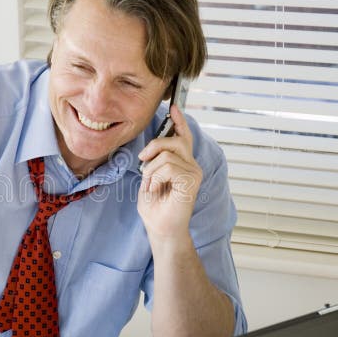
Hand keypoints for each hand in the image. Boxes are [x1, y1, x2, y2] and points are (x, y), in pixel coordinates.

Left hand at [137, 105, 201, 238]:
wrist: (161, 230)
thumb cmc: (155, 209)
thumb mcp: (150, 179)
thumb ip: (154, 162)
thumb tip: (152, 148)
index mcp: (183, 164)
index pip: (183, 138)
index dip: (179, 121)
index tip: (174, 107)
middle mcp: (192, 166)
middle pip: (174, 140)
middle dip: (154, 146)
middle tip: (143, 160)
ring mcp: (194, 172)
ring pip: (166, 154)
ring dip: (151, 170)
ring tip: (152, 186)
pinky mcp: (191, 180)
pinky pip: (167, 166)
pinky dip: (155, 177)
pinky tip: (157, 189)